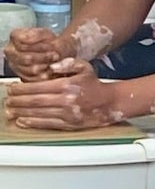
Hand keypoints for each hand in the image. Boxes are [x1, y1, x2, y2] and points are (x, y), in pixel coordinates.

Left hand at [3, 60, 124, 129]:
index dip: (21, 89)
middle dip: (17, 102)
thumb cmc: (95, 85)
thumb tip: (50, 66)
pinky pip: (48, 124)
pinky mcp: (70, 124)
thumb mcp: (84, 67)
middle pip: (35, 101)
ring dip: (21, 113)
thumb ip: (67, 63)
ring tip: (10, 112)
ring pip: (39, 113)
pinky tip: (23, 121)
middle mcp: (65, 100)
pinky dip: (33, 123)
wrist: (111, 103)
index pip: (37, 87)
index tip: (12, 89)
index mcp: (66, 85)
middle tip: (7, 101)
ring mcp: (67, 114)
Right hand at [4, 26, 76, 81]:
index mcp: (15, 37)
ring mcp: (15, 65)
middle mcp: (11, 51)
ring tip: (55, 62)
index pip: (24, 45)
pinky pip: (35, 79)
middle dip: (45, 57)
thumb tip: (28, 40)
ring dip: (47, 66)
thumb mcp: (46, 33)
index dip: (40, 46)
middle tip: (56, 55)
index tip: (52, 45)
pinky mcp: (23, 76)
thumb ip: (37, 35)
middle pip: (27, 58)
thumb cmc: (48, 42)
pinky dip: (46, 75)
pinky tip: (52, 69)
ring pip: (31, 70)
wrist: (55, 50)